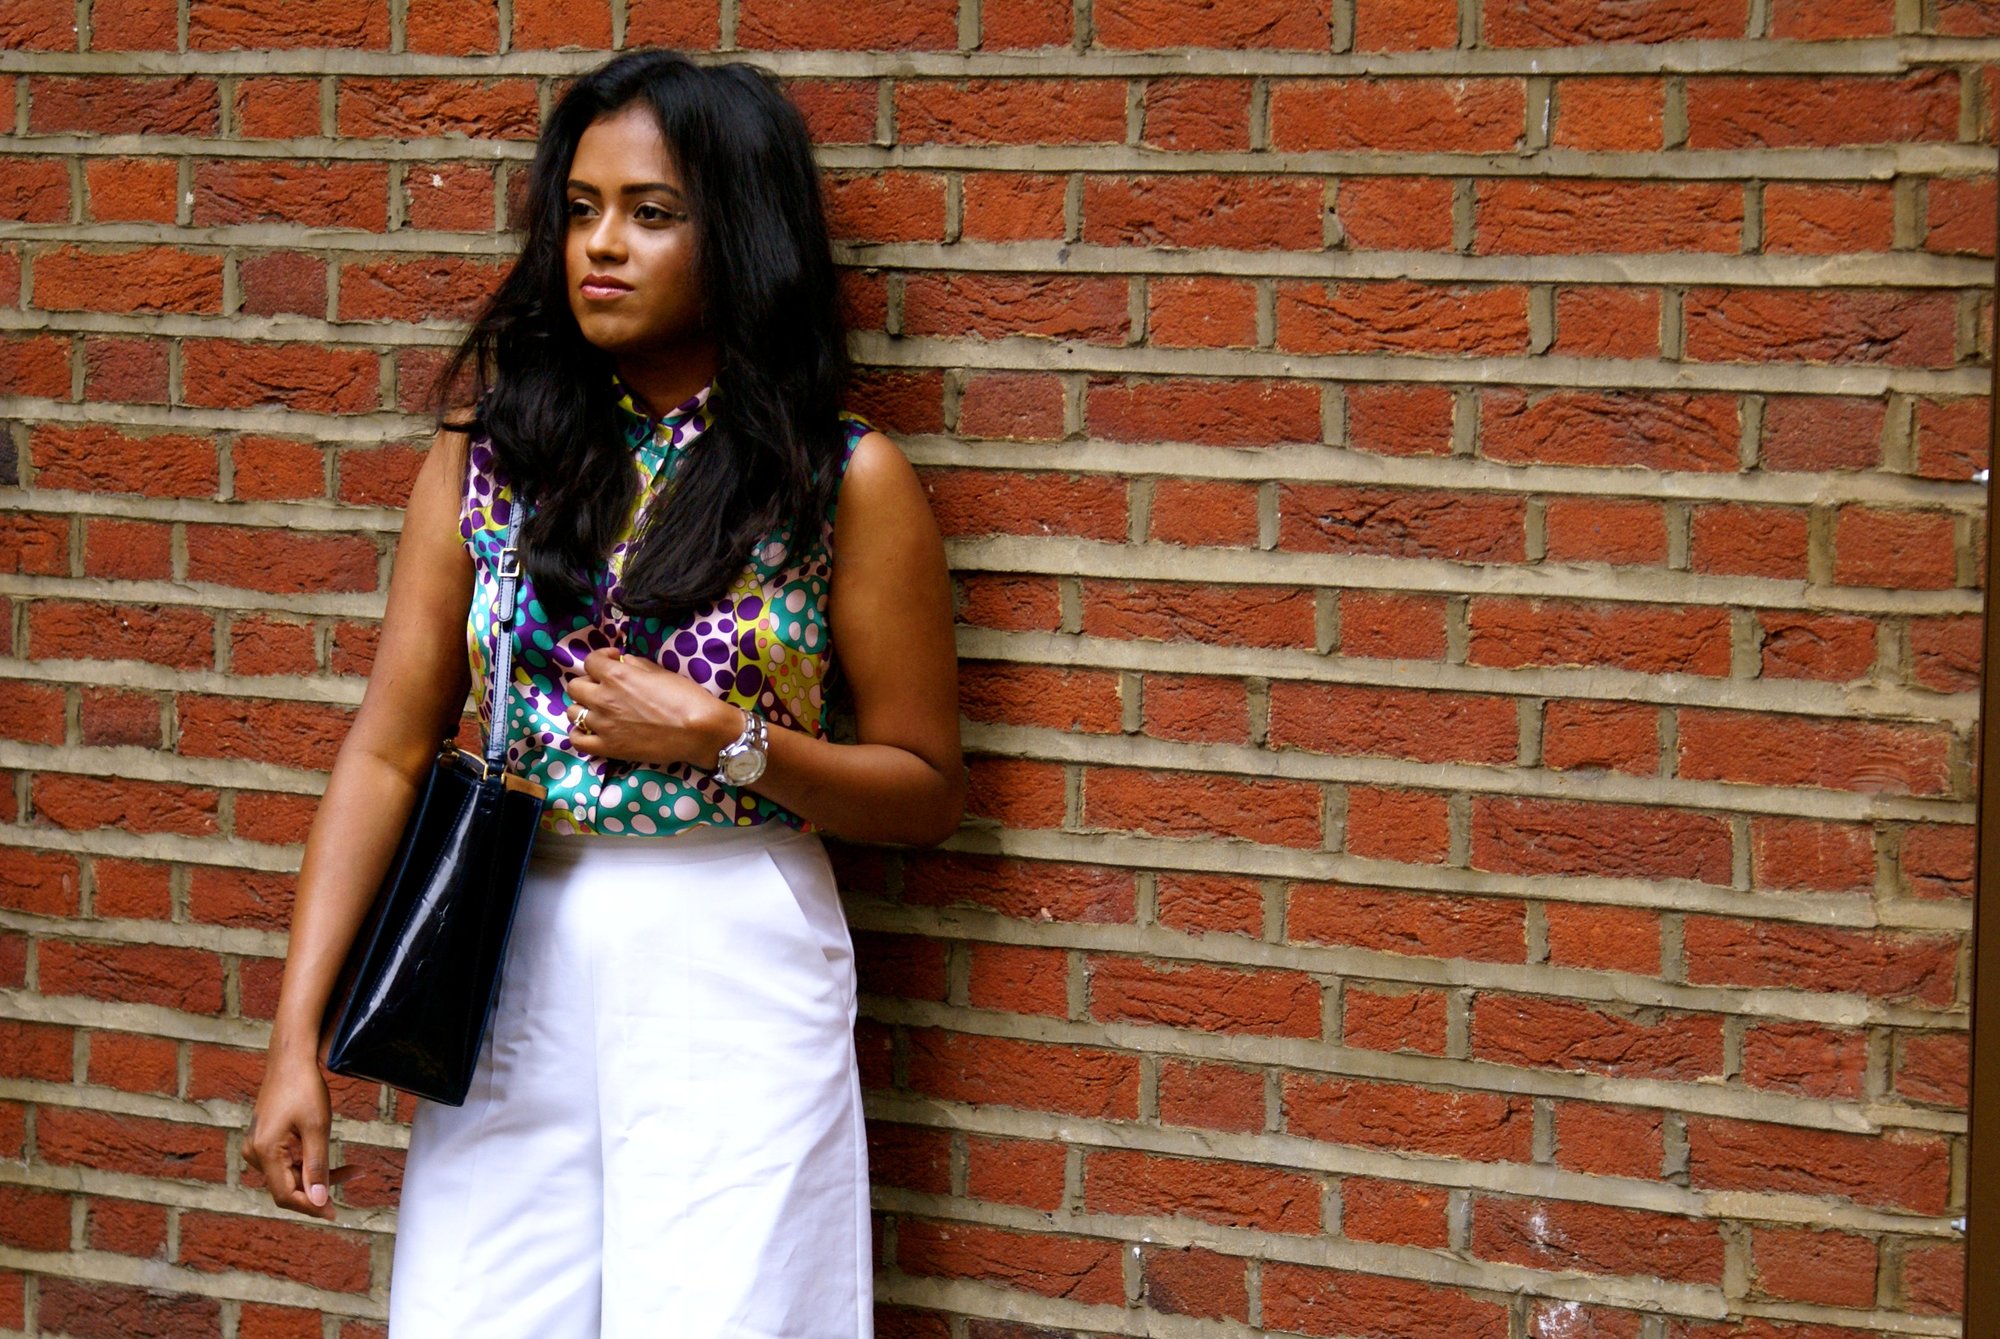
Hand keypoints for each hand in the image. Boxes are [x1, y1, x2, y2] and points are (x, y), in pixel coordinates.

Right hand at [244, 1050, 365, 1220]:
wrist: (291, 1059)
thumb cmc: (304, 1089)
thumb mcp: (316, 1128)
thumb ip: (317, 1165)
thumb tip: (318, 1200)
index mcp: (263, 1152)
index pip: (285, 1195)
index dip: (310, 1207)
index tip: (334, 1213)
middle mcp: (255, 1153)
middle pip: (288, 1186)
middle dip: (320, 1188)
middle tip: (354, 1179)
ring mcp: (258, 1146)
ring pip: (290, 1175)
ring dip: (319, 1176)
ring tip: (353, 1169)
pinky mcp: (266, 1140)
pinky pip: (287, 1162)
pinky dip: (310, 1164)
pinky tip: (333, 1161)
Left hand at [564, 646, 741, 769]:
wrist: (698, 731)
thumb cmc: (686, 697)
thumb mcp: (661, 672)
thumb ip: (636, 665)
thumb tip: (622, 663)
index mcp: (616, 676)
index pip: (590, 661)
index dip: (601, 659)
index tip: (613, 661)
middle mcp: (602, 698)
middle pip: (575, 686)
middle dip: (589, 682)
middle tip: (605, 687)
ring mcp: (602, 725)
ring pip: (572, 712)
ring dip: (583, 707)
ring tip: (599, 710)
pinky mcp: (607, 747)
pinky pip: (576, 740)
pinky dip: (579, 733)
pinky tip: (589, 730)